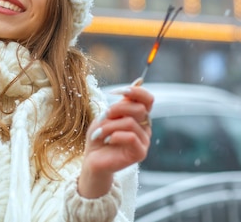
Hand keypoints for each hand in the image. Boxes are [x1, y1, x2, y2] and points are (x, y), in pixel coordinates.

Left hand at [78, 82, 153, 197]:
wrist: (92, 158)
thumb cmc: (99, 136)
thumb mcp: (106, 115)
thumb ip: (122, 102)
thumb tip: (139, 82)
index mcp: (138, 115)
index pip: (147, 98)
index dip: (135, 91)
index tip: (116, 92)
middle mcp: (145, 126)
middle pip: (139, 108)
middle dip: (117, 109)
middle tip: (103, 116)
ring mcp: (144, 140)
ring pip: (130, 123)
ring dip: (110, 126)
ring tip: (99, 133)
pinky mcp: (141, 153)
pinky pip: (131, 137)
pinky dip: (115, 136)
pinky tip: (108, 141)